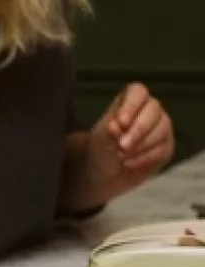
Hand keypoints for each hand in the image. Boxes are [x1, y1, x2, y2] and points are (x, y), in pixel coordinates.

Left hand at [89, 82, 173, 196]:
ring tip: (121, 156)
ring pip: (162, 129)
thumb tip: (116, 125)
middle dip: (138, 130)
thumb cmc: (102, 149)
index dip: (131, 106)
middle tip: (122, 146)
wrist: (106, 174)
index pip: (137, 92)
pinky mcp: (166, 146)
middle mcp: (149, 110)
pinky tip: (129, 163)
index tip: (121, 123)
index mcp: (130, 100)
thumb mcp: (99, 139)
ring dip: (141, 145)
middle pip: (153, 110)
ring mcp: (161, 127)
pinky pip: (163, 149)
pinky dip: (144, 158)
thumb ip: (107, 130)